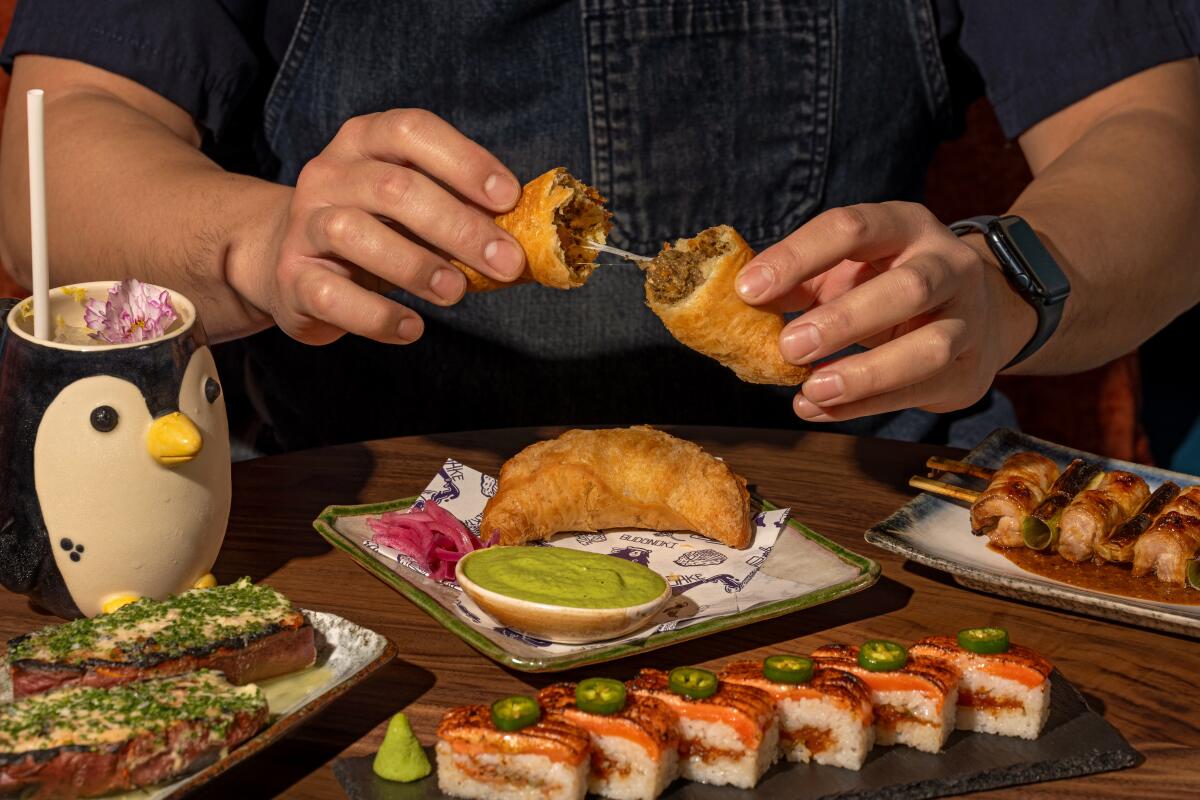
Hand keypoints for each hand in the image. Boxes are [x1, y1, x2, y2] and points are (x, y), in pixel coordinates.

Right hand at [263, 109, 525, 344]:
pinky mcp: (291, 278)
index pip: (412, 131)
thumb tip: (528, 244)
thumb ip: (461, 212)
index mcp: (365, 141)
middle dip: (459, 226)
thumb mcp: (414, 208)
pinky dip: (376, 315)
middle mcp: (329, 174)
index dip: (464, 160)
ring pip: (355, 233)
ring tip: (456, 292)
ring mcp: (304, 225)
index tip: (508, 198)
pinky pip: (331, 295)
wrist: (286, 261)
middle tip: (506, 262)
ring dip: (417, 265)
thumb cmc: (375, 231)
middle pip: (394, 187)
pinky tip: (411, 328)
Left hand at [735, 202, 1036, 420]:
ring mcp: (967, 319)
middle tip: (789, 346)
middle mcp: (947, 265)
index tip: (748, 289)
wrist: (977, 313)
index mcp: (905, 226)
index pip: (851, 228)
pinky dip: (865, 405)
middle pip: (906, 289)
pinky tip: (820, 408)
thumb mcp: (846, 270)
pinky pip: (919, 391)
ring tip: (810, 389)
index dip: (797, 256)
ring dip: (865, 374)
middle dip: (844, 320)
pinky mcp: (969, 371)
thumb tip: (744, 304)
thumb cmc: (886, 286)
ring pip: (928, 348)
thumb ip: (799, 282)